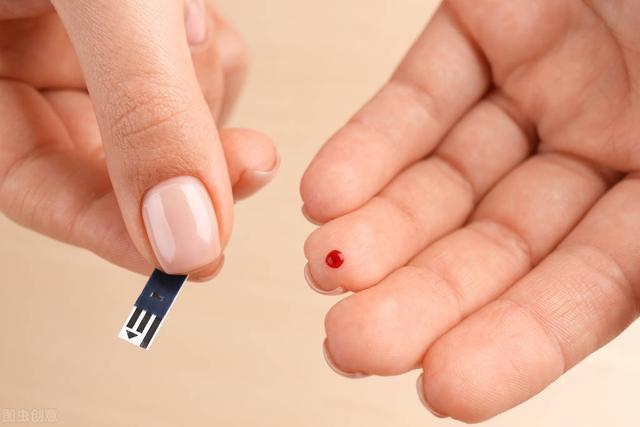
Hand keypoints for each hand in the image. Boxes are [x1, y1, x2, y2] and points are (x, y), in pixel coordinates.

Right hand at [0, 0, 277, 279]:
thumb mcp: (107, 1)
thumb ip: (142, 110)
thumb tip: (183, 235)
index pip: (32, 185)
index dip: (111, 232)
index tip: (186, 258)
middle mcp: (35, 58)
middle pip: (112, 158)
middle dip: (188, 165)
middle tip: (249, 165)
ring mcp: (89, 42)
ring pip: (164, 114)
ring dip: (201, 89)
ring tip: (191, 25)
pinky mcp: (141, 23)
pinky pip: (188, 67)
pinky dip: (211, 54)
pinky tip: (201, 21)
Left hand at [301, 0, 638, 420]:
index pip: (585, 293)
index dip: (516, 345)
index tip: (444, 389)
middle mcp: (609, 148)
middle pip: (498, 247)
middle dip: (423, 298)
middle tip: (351, 344)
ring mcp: (543, 88)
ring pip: (446, 181)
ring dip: (380, 230)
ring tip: (325, 269)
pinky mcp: (487, 25)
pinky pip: (420, 98)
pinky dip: (371, 147)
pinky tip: (326, 193)